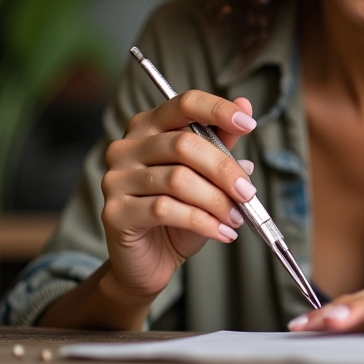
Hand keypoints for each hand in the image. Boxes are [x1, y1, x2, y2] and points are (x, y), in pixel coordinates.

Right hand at [100, 90, 257, 302]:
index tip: (249, 124)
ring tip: (236, 216)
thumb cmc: (180, 211)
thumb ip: (222, 140)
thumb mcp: (206, 174)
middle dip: (223, 169)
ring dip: (216, 200)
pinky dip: (203, 221)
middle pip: (185, 144)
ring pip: (178, 179)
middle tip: (247, 192)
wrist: (149, 260)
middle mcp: (127, 146)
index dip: (218, 110)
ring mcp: (116, 178)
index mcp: (149, 125)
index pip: (185, 103)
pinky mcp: (114, 211)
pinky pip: (166, 210)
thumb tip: (245, 105)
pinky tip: (222, 231)